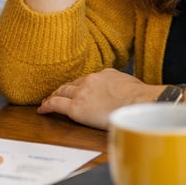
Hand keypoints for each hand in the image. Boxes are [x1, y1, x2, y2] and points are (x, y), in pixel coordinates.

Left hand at [38, 68, 159, 128]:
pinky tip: (42, 110)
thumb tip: (125, 94)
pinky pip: (56, 104)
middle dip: (63, 89)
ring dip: (53, 96)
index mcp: (104, 75)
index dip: (77, 86)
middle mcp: (90, 80)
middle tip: (55, 94)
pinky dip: (47, 106)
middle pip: (71, 85)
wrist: (141, 103)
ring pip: (61, 92)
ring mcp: (81, 93)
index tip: (75, 89)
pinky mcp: (76, 107)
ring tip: (46, 101)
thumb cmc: (143, 99)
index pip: (86, 80)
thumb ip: (121, 87)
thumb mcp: (131, 85)